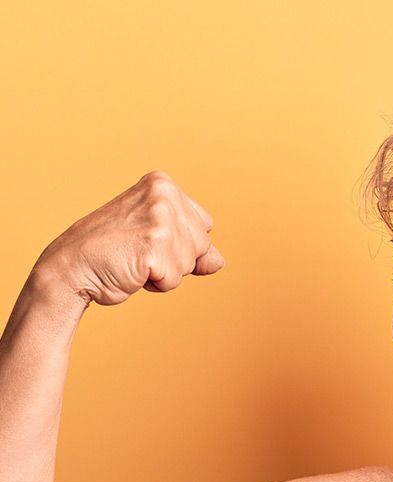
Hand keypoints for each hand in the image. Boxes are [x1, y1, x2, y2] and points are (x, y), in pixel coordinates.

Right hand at [32, 171, 224, 307]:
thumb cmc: (113, 251)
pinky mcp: (155, 244)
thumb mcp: (158, 240)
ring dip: (165, 273)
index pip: (204, 226)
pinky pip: (174, 280)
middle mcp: (164, 194)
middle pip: (202, 245)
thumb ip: (192, 247)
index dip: (180, 244)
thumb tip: (219, 262)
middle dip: (176, 259)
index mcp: (163, 184)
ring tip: (134, 260)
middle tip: (138, 251)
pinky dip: (156, 284)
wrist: (72, 266)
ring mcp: (160, 218)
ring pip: (190, 264)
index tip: (146, 237)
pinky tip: (132, 270)